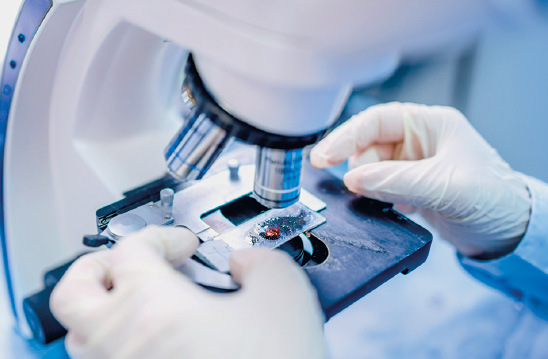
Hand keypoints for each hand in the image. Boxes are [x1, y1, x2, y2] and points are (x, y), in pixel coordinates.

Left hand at [50, 226, 324, 358]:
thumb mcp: (285, 298)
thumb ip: (261, 261)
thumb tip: (244, 263)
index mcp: (154, 309)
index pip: (130, 249)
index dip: (160, 236)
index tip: (182, 245)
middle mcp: (123, 344)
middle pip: (72, 293)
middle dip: (95, 267)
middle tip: (124, 263)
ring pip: (80, 336)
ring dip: (104, 309)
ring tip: (136, 303)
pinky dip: (117, 346)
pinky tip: (155, 343)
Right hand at [311, 102, 530, 258]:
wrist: (508, 233)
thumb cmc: (493, 199)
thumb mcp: (445, 187)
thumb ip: (396, 181)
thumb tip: (353, 179)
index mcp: (429, 124)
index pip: (375, 121)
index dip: (346, 136)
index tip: (323, 157)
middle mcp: (418, 140)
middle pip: (367, 146)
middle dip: (360, 169)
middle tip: (362, 189)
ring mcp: (411, 164)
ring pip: (369, 169)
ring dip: (369, 186)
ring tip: (392, 201)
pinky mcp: (408, 186)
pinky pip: (377, 187)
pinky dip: (376, 198)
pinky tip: (398, 208)